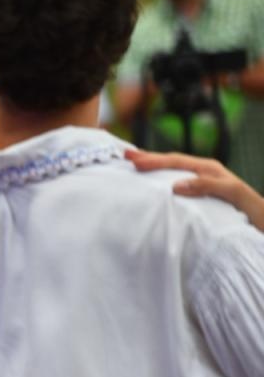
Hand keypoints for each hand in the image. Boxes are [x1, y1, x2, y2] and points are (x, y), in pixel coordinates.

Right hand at [126, 149, 263, 229]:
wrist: (261, 221)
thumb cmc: (251, 209)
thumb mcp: (233, 194)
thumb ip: (207, 186)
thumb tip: (175, 185)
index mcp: (208, 169)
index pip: (176, 160)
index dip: (154, 159)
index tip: (134, 160)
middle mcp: (203, 172)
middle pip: (171, 161)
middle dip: (148, 158)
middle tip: (126, 155)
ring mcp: (200, 182)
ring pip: (172, 171)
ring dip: (152, 167)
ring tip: (133, 164)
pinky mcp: (198, 194)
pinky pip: (175, 183)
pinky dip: (160, 180)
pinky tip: (150, 184)